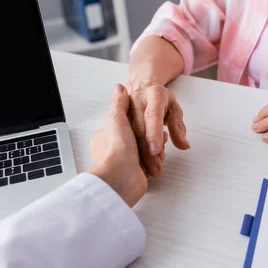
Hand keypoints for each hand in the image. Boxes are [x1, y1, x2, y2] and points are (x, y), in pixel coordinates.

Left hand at [88, 84, 163, 206]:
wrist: (121, 178)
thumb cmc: (117, 150)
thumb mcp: (117, 119)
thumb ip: (119, 103)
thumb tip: (119, 88)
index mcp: (106, 136)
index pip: (126, 124)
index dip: (140, 121)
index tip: (148, 119)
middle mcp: (114, 150)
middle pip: (138, 138)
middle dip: (150, 137)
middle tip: (159, 135)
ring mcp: (125, 163)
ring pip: (145, 150)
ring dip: (155, 149)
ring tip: (159, 147)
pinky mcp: (137, 173)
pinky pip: (149, 163)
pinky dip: (156, 161)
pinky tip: (159, 158)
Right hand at [126, 79, 189, 177]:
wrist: (142, 85)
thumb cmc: (161, 100)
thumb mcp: (174, 109)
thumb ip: (178, 128)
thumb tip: (184, 146)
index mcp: (154, 95)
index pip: (153, 115)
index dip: (153, 133)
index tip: (155, 150)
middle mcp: (136, 100)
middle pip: (139, 128)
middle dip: (146, 151)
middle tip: (155, 169)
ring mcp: (124, 109)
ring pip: (129, 135)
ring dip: (138, 155)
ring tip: (149, 170)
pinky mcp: (117, 118)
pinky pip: (123, 137)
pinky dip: (131, 152)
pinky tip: (139, 165)